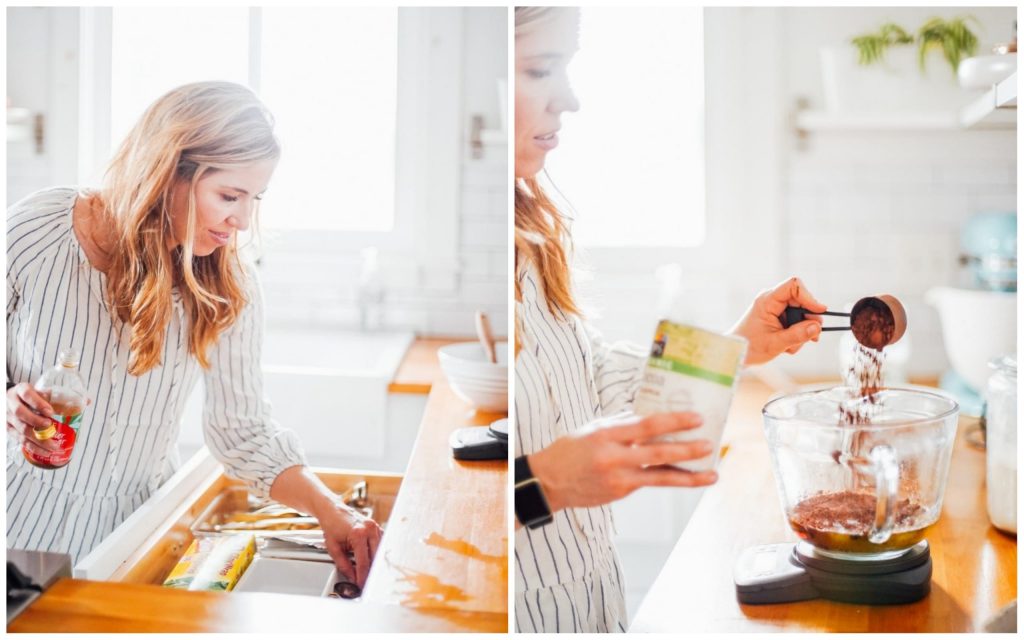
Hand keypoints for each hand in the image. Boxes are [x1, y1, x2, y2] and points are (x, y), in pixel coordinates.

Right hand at [6, 383, 59, 454]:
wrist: (10, 400)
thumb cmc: (31, 396)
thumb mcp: (41, 391)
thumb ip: (60, 396)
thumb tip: (87, 401)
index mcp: (21, 390)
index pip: (26, 394)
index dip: (38, 403)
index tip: (50, 411)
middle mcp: (11, 403)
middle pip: (20, 413)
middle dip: (36, 421)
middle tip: (50, 426)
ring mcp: (8, 418)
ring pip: (20, 429)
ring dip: (38, 439)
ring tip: (54, 445)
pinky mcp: (8, 430)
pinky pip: (20, 440)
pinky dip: (33, 447)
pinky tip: (45, 451)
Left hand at [313, 503, 382, 590]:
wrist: (332, 510)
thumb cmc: (332, 525)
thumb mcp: (334, 548)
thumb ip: (344, 565)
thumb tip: (353, 578)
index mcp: (358, 533)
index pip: (363, 562)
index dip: (362, 577)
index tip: (361, 585)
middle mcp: (369, 529)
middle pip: (375, 558)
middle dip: (371, 572)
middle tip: (366, 583)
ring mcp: (375, 527)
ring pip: (380, 551)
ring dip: (375, 563)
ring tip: (369, 573)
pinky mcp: (377, 527)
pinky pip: (380, 544)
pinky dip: (376, 553)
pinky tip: (372, 560)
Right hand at [527, 411, 717, 513]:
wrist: (549, 482)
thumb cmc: (571, 450)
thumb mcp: (593, 429)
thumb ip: (622, 425)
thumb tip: (652, 419)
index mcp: (607, 434)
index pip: (647, 426)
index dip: (674, 421)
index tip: (695, 418)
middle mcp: (614, 457)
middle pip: (658, 453)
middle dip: (687, 449)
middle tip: (709, 444)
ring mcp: (619, 479)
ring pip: (661, 477)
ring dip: (690, 476)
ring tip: (712, 474)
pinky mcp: (621, 493)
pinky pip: (649, 483)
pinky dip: (669, 479)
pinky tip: (686, 477)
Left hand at [730, 276, 825, 365]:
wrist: (736, 353)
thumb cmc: (749, 346)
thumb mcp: (775, 343)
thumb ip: (797, 335)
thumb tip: (817, 327)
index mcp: (768, 300)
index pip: (794, 286)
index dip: (809, 297)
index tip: (820, 312)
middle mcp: (772, 300)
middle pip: (802, 301)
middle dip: (808, 320)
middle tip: (812, 338)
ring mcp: (776, 309)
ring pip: (801, 314)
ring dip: (801, 331)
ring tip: (790, 346)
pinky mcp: (778, 317)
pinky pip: (796, 322)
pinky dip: (796, 334)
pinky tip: (787, 345)